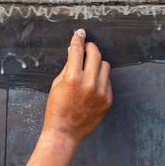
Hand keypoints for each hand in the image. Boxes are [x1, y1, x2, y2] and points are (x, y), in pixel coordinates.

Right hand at [42, 29, 111, 144]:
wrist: (64, 132)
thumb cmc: (56, 109)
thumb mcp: (56, 85)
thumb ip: (68, 67)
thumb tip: (74, 51)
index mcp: (73, 78)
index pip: (78, 50)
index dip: (78, 39)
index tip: (80, 33)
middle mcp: (89, 83)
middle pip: (96, 54)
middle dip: (90, 48)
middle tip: (86, 48)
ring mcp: (101, 92)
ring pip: (105, 66)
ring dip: (97, 63)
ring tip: (89, 69)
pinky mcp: (108, 100)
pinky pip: (107, 81)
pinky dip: (100, 79)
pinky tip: (91, 86)